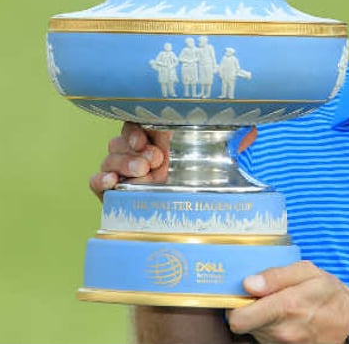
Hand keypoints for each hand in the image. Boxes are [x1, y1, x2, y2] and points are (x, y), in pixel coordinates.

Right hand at [89, 123, 260, 200]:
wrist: (193, 224)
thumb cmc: (203, 185)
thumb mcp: (221, 162)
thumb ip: (233, 142)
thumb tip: (251, 129)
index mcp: (160, 140)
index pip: (140, 123)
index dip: (139, 127)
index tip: (148, 138)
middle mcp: (140, 155)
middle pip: (122, 139)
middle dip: (134, 148)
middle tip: (155, 160)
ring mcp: (126, 174)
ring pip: (110, 157)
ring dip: (122, 162)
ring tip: (143, 172)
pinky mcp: (115, 195)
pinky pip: (97, 181)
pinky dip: (100, 179)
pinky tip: (111, 182)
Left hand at [227, 261, 348, 343]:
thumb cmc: (331, 295)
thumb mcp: (308, 272)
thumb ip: (276, 275)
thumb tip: (248, 283)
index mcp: (285, 307)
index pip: (237, 319)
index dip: (235, 305)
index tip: (244, 295)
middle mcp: (282, 332)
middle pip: (243, 325)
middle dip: (249, 310)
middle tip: (265, 299)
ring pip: (255, 333)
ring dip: (261, 321)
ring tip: (281, 309)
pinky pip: (267, 340)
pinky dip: (271, 331)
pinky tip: (286, 321)